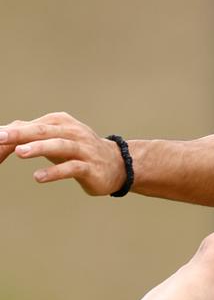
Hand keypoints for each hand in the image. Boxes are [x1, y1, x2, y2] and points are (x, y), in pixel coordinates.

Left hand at [0, 112, 124, 195]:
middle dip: (20, 134)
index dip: (11, 133)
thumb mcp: (54, 140)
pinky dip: (54, 172)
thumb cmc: (78, 151)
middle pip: (43, 131)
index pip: (32, 126)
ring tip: (19, 152)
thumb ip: (30, 136)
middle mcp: (72, 132)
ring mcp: (82, 149)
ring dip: (39, 148)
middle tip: (0, 137)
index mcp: (61, 122)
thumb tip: (3, 133)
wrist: (117, 165)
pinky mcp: (90, 167)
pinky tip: (38, 177)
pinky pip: (71, 168)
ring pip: (59, 145)